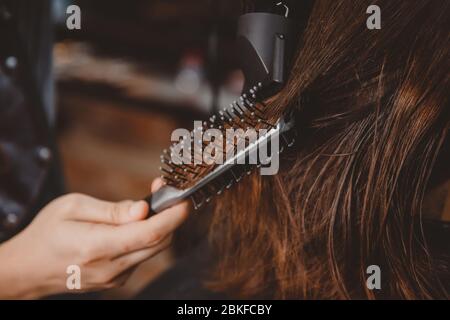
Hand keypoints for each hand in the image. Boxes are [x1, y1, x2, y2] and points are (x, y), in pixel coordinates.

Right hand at [0, 179, 188, 298]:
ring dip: (159, 226)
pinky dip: (146, 238)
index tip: (184, 201)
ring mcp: (115, 278)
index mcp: (97, 246)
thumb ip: (112, 210)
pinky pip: (141, 256)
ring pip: (153, 250)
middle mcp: (111, 267)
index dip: (173, 217)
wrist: (28, 269)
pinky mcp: (117, 280)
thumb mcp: (72, 207)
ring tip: (147, 205)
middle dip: (170, 216)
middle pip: (159, 243)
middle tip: (165, 193)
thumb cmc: (47, 232)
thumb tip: (143, 210)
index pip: (149, 234)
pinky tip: (135, 224)